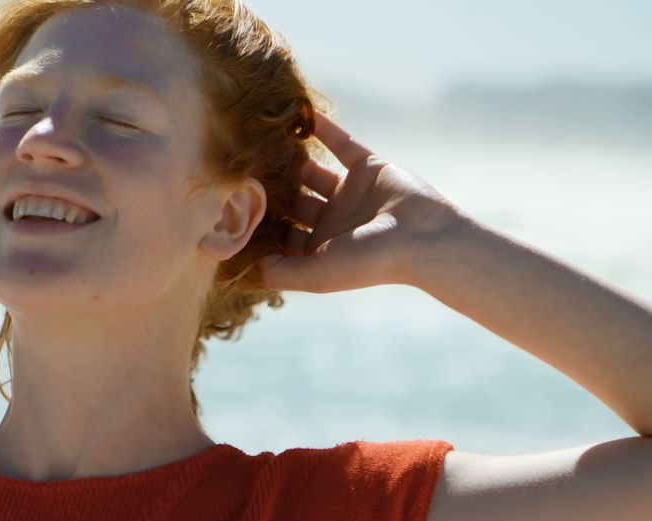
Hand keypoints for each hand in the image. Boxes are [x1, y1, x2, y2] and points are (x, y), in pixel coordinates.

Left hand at [256, 111, 468, 292]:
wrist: (422, 237)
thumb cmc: (368, 261)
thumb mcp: (317, 275)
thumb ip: (281, 273)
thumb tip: (249, 267)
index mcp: (321, 248)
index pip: (282, 234)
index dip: (260, 223)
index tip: (230, 205)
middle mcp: (333, 221)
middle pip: (293, 201)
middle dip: (270, 188)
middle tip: (237, 168)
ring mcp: (350, 193)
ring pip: (312, 171)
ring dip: (290, 158)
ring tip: (260, 141)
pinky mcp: (368, 167)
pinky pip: (340, 143)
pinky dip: (321, 128)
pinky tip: (297, 114)